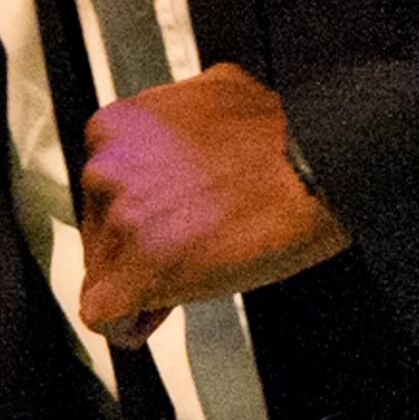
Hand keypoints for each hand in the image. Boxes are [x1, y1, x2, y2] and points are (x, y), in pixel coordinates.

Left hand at [73, 65, 349, 343]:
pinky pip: (104, 316)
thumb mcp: (210, 95)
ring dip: (141, 283)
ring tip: (192, 275)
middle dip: (138, 250)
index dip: (139, 218)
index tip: (167, 227)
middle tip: (189, 252)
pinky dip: (127, 324)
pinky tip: (154, 317)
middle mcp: (106, 170)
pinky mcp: (136, 271)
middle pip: (100, 234)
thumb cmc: (283, 136)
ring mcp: (118, 222)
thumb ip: (174, 124)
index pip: (102, 193)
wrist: (317, 167)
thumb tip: (178, 139)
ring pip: (103, 274)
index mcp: (115, 129)